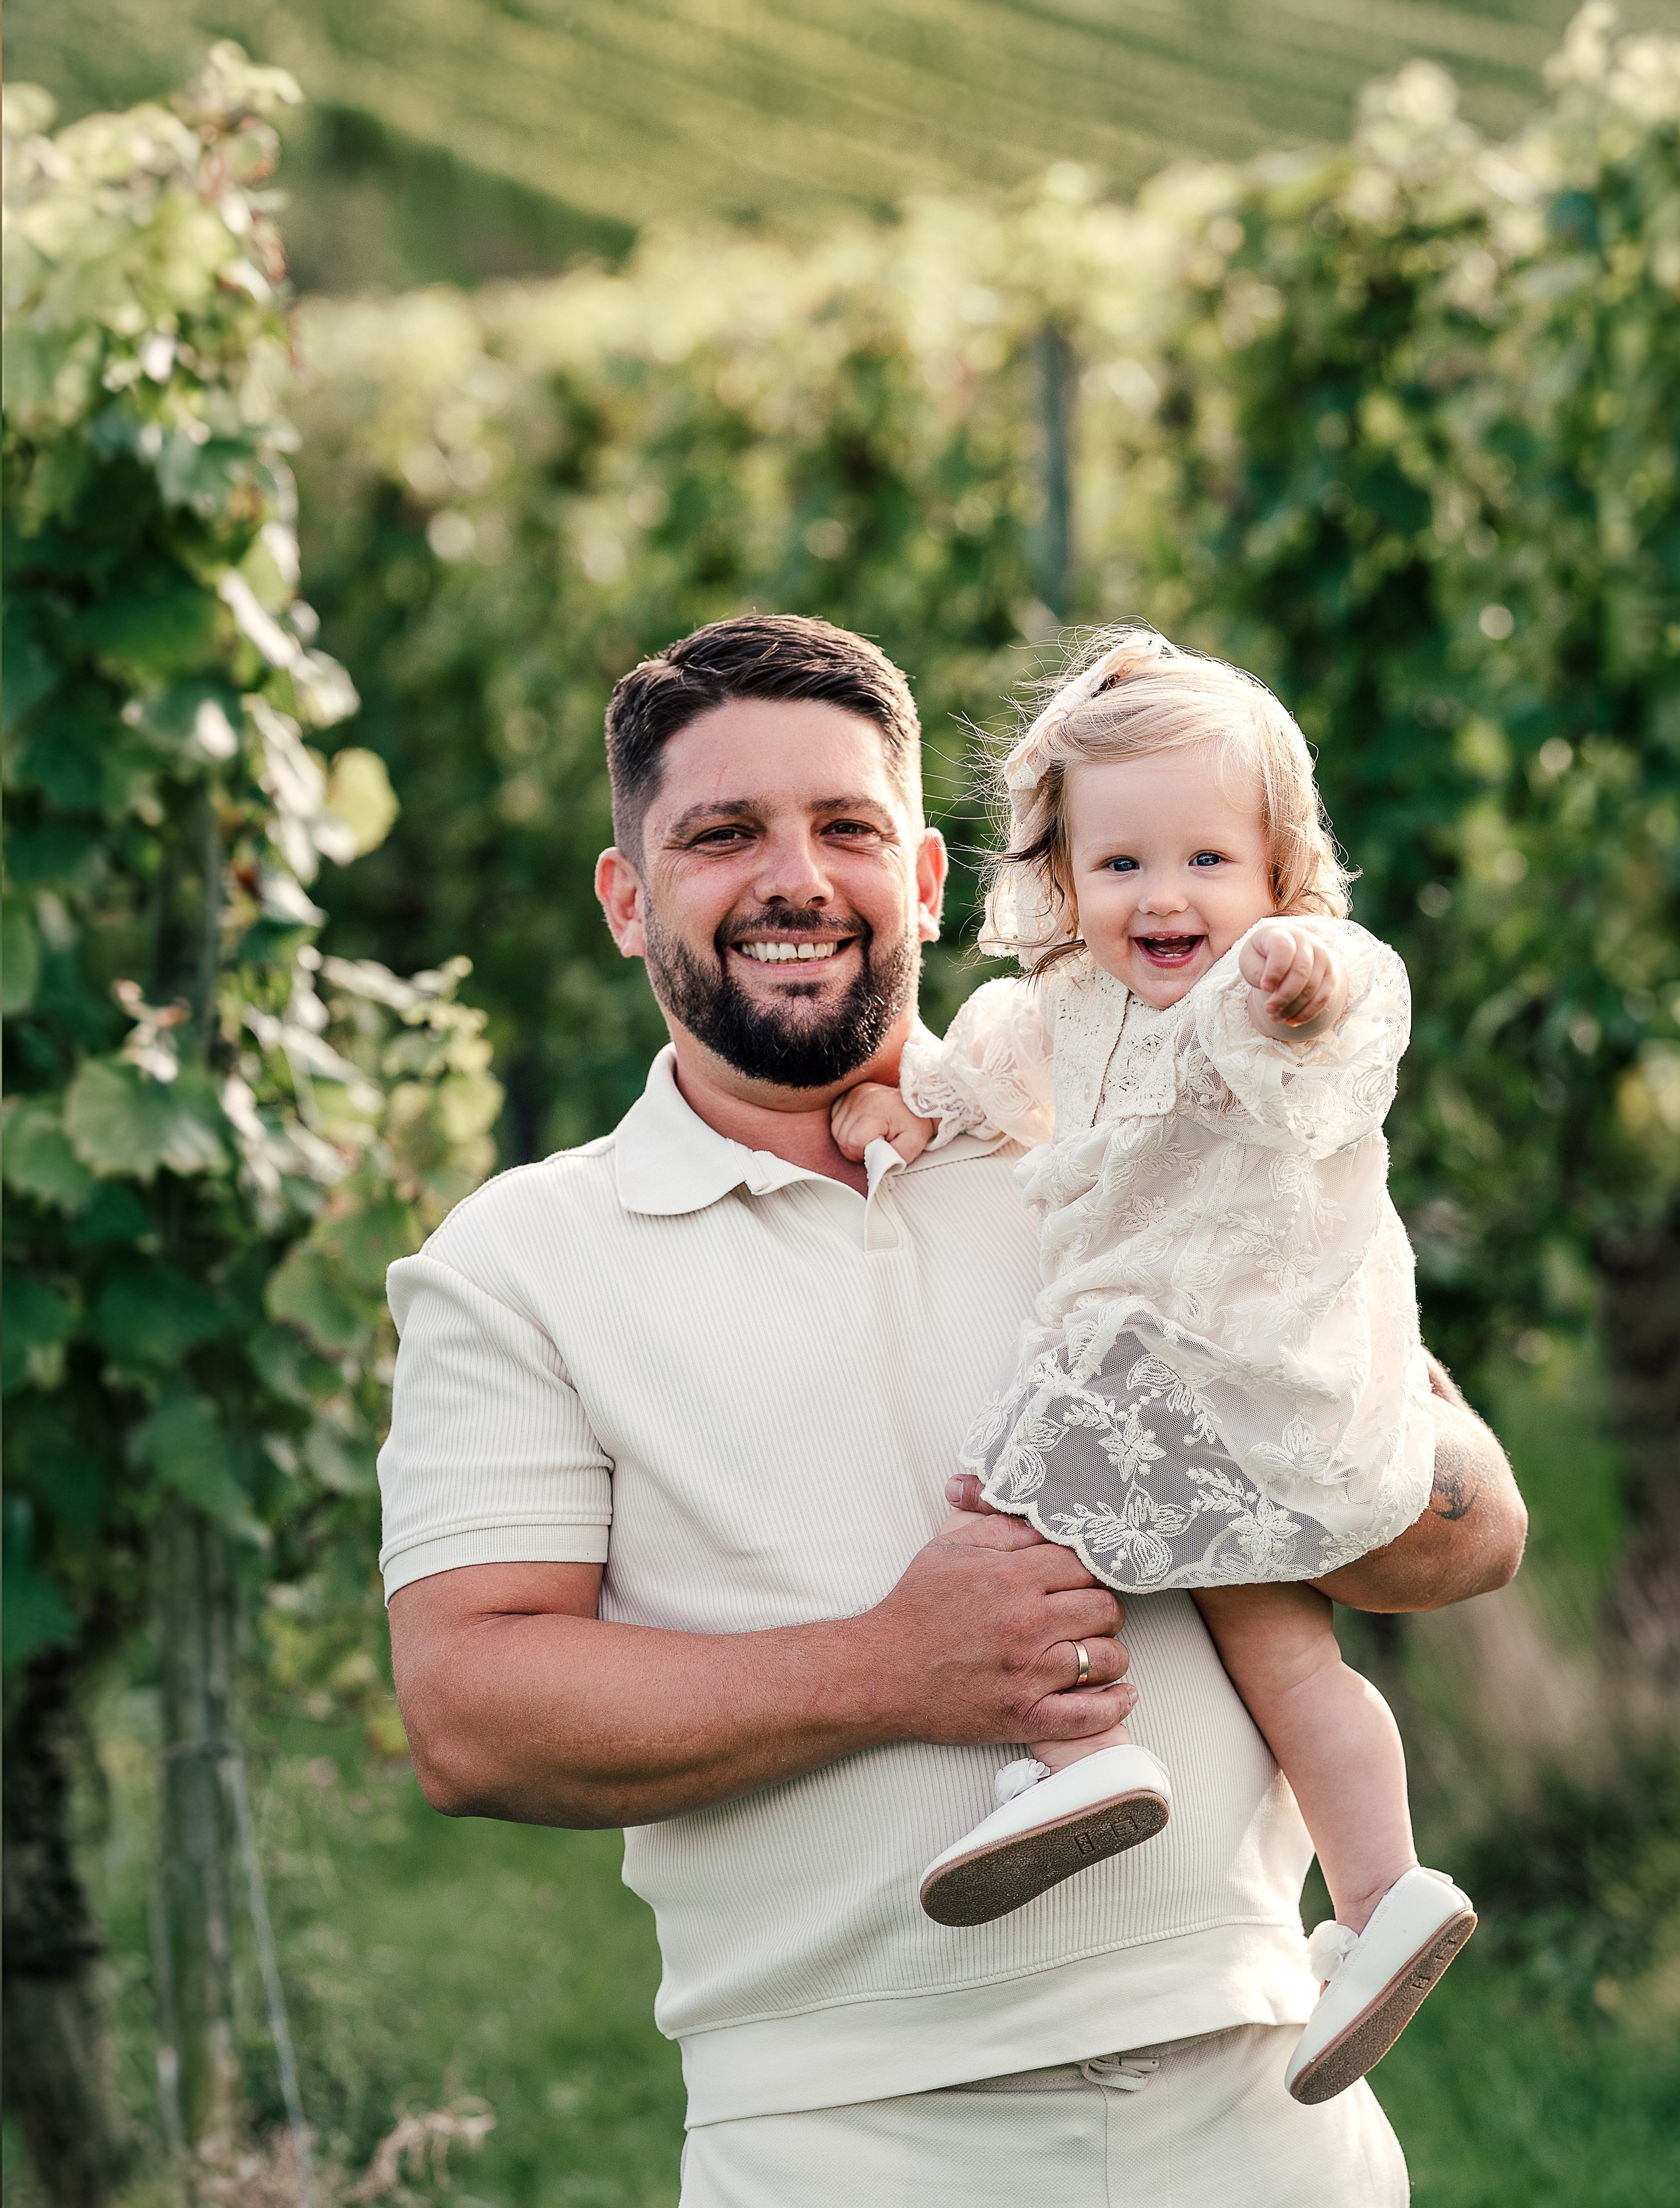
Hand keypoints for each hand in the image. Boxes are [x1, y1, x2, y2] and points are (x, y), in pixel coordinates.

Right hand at [831, 1080, 935, 1163]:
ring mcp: (853, 1094)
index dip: (862, 1153)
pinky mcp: (849, 1093)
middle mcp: (861, 1098)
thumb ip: (891, 1160)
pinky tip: (860, 1126)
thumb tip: (873, 1166)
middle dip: (855, 1148)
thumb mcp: (911, 1146)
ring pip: (836, 1128)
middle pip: (841, 1136)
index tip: (876, 1150)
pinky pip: (835, 1117)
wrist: (919, 1103)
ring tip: (868, 1135)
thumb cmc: (915, 1123)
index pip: (854, 1141)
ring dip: (849, 1137)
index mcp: (876, 1110)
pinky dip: (845, 1126)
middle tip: (874, 1144)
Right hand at [855, 1509, 1135, 1748]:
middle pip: (1104, 1608)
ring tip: (1093, 1649)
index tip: (1080, 1579)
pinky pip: (1090, 1715)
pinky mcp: (1024, 1716)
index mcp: (1010, 1579)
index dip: (1087, 1569)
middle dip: (1103, 1607)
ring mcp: (1028, 1674)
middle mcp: (1026, 1625)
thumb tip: (1045, 1526)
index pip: (1083, 1565)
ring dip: (1108, 1652)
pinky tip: (1121, 1693)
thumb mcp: (948, 1550)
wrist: (880, 1672)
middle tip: (1087, 1613)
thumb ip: (1000, 1531)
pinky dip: (1114, 1704)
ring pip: (1107, 1657)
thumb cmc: (914, 1608)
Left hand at [1240, 921, 1347, 1034]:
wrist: (1284, 953)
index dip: (1274, 970)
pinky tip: (1291, 1022)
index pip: (1283, 949)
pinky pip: (1324, 996)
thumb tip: (1273, 989)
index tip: (1264, 987)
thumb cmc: (1262, 957)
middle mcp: (1305, 941)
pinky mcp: (1330, 973)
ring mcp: (1321, 956)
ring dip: (1293, 1007)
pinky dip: (1307, 1013)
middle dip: (1283, 995)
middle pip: (1301, 971)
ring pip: (1312, 986)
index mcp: (1281, 933)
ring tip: (1275, 1017)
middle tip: (1268, 1009)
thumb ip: (1258, 971)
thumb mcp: (1250, 960)